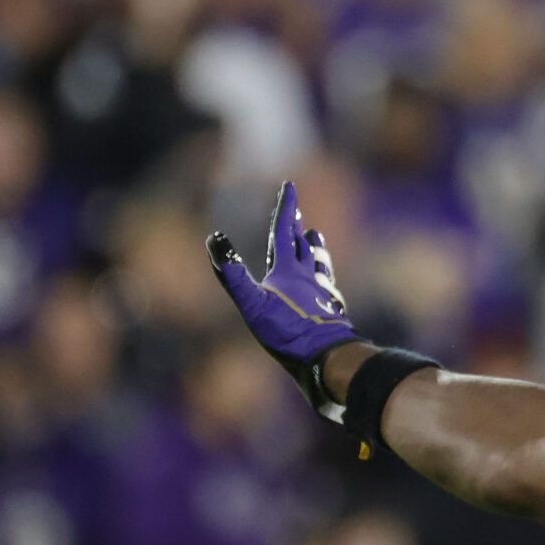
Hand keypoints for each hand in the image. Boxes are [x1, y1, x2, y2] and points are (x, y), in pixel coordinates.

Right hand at [206, 182, 358, 419]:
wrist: (327, 358)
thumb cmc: (288, 332)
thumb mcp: (252, 304)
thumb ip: (233, 274)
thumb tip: (215, 240)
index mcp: (287, 272)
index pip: (283, 233)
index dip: (285, 209)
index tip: (289, 186)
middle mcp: (306, 278)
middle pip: (301, 245)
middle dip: (295, 226)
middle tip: (297, 210)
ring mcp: (320, 295)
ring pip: (318, 264)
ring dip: (314, 248)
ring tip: (316, 235)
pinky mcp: (329, 313)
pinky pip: (327, 288)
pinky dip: (324, 278)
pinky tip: (327, 284)